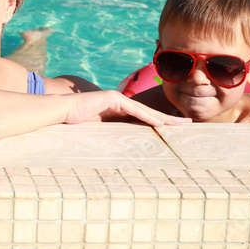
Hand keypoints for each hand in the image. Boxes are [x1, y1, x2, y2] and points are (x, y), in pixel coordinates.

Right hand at [64, 90, 189, 127]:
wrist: (62, 110)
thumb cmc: (75, 121)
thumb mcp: (97, 129)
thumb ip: (110, 133)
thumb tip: (122, 149)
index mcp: (117, 110)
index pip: (143, 117)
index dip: (159, 122)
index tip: (174, 129)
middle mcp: (120, 102)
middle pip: (149, 112)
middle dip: (169, 119)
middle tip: (187, 124)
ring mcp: (117, 99)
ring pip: (145, 111)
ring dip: (164, 118)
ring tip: (180, 124)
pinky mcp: (113, 99)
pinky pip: (134, 110)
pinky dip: (148, 116)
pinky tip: (161, 122)